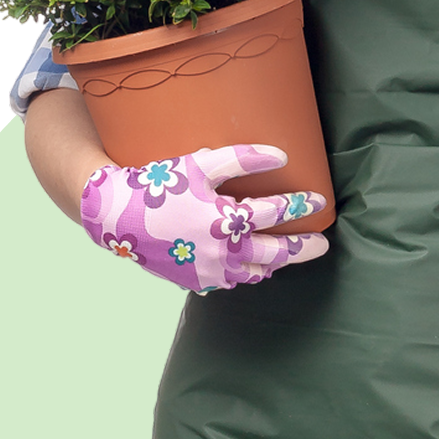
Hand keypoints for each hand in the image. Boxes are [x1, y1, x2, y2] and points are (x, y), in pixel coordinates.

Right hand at [80, 144, 328, 294]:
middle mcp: (221, 252)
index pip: (274, 212)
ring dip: (275, 264)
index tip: (319, 200)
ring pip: (253, 273)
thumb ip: (242, 159)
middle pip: (274, 253)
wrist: (115, 216)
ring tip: (288, 255)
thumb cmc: (159, 186)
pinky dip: (246, 275)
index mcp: (226, 221)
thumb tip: (281, 156)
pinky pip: (229, 283)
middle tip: (323, 244)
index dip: (300, 205)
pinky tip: (251, 268)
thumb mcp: (201, 165)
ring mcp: (207, 271)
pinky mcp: (193, 281)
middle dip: (302, 248)